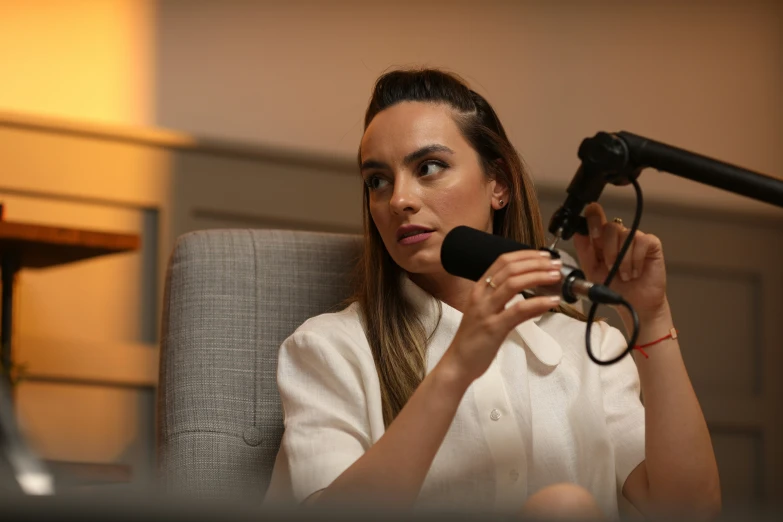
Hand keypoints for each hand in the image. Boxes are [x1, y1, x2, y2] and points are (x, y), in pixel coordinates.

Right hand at [445, 250, 562, 382]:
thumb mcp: (490, 316)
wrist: (458, 364)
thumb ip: (512, 306)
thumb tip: (538, 300)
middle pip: (509, 268)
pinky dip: (538, 303)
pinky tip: (552, 301)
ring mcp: (486, 310)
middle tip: (554, 264)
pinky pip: (518, 310)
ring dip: (538, 276)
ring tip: (555, 277)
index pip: (502, 262)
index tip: (544, 256)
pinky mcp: (493, 327)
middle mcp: (480, 296)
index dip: (525, 255)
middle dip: (535, 262)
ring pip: (513, 283)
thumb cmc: (474, 340)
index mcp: (478, 289)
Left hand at [572, 203, 668, 321]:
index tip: (592, 235)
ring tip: (624, 275)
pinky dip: (636, 260)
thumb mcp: (591, 270)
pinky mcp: (651, 243)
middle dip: (608, 250)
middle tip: (610, 267)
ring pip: (625, 235)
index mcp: (601, 239)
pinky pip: (641, 242)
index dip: (593, 218)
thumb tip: (578, 232)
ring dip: (622, 260)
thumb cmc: (613, 286)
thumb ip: (584, 250)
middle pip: (610, 226)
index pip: (595, 216)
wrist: (633, 304)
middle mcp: (618, 235)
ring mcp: (635, 238)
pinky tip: (635, 272)